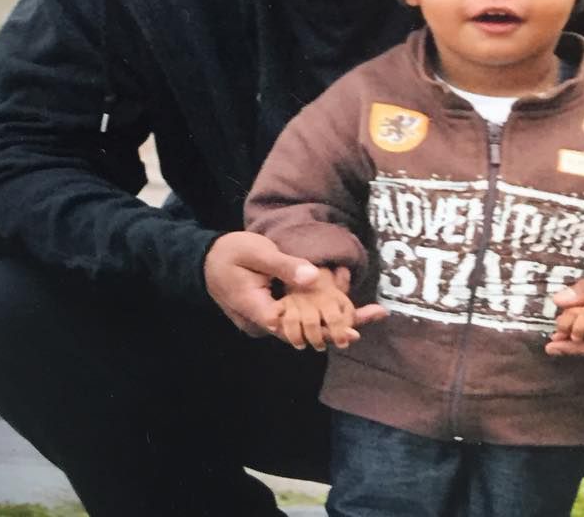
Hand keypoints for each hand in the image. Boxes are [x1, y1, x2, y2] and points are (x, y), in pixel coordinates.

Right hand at [204, 231, 386, 337]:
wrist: (206, 261)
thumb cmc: (230, 253)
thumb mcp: (257, 252)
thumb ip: (284, 266)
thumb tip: (313, 278)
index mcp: (259, 311)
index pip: (298, 329)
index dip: (326, 330)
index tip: (354, 331)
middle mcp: (265, 324)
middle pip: (308, 332)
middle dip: (342, 326)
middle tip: (377, 315)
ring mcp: (269, 321)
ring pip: (307, 325)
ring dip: (335, 318)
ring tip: (372, 311)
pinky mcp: (275, 313)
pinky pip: (301, 315)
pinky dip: (322, 309)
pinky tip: (347, 300)